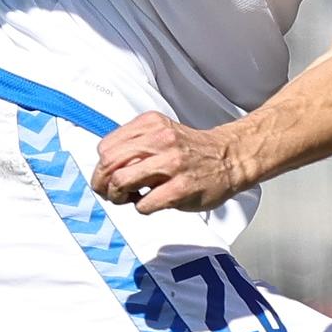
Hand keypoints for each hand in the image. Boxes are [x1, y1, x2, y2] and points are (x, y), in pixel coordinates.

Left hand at [93, 112, 252, 213]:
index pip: (107, 146)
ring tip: (129, 197)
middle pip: (109, 164)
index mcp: (152, 124)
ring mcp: (171, 165)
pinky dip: (141, 207)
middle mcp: (160, 141)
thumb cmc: (192, 150)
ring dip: (118, 196)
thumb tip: (105, 166)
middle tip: (111, 191)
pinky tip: (152, 202)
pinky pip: (143, 204)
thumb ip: (135, 142)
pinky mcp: (179, 189)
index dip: (101, 166)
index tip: (109, 175)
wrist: (230, 158)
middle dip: (103, 183)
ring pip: (121, 182)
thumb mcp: (161, 132)